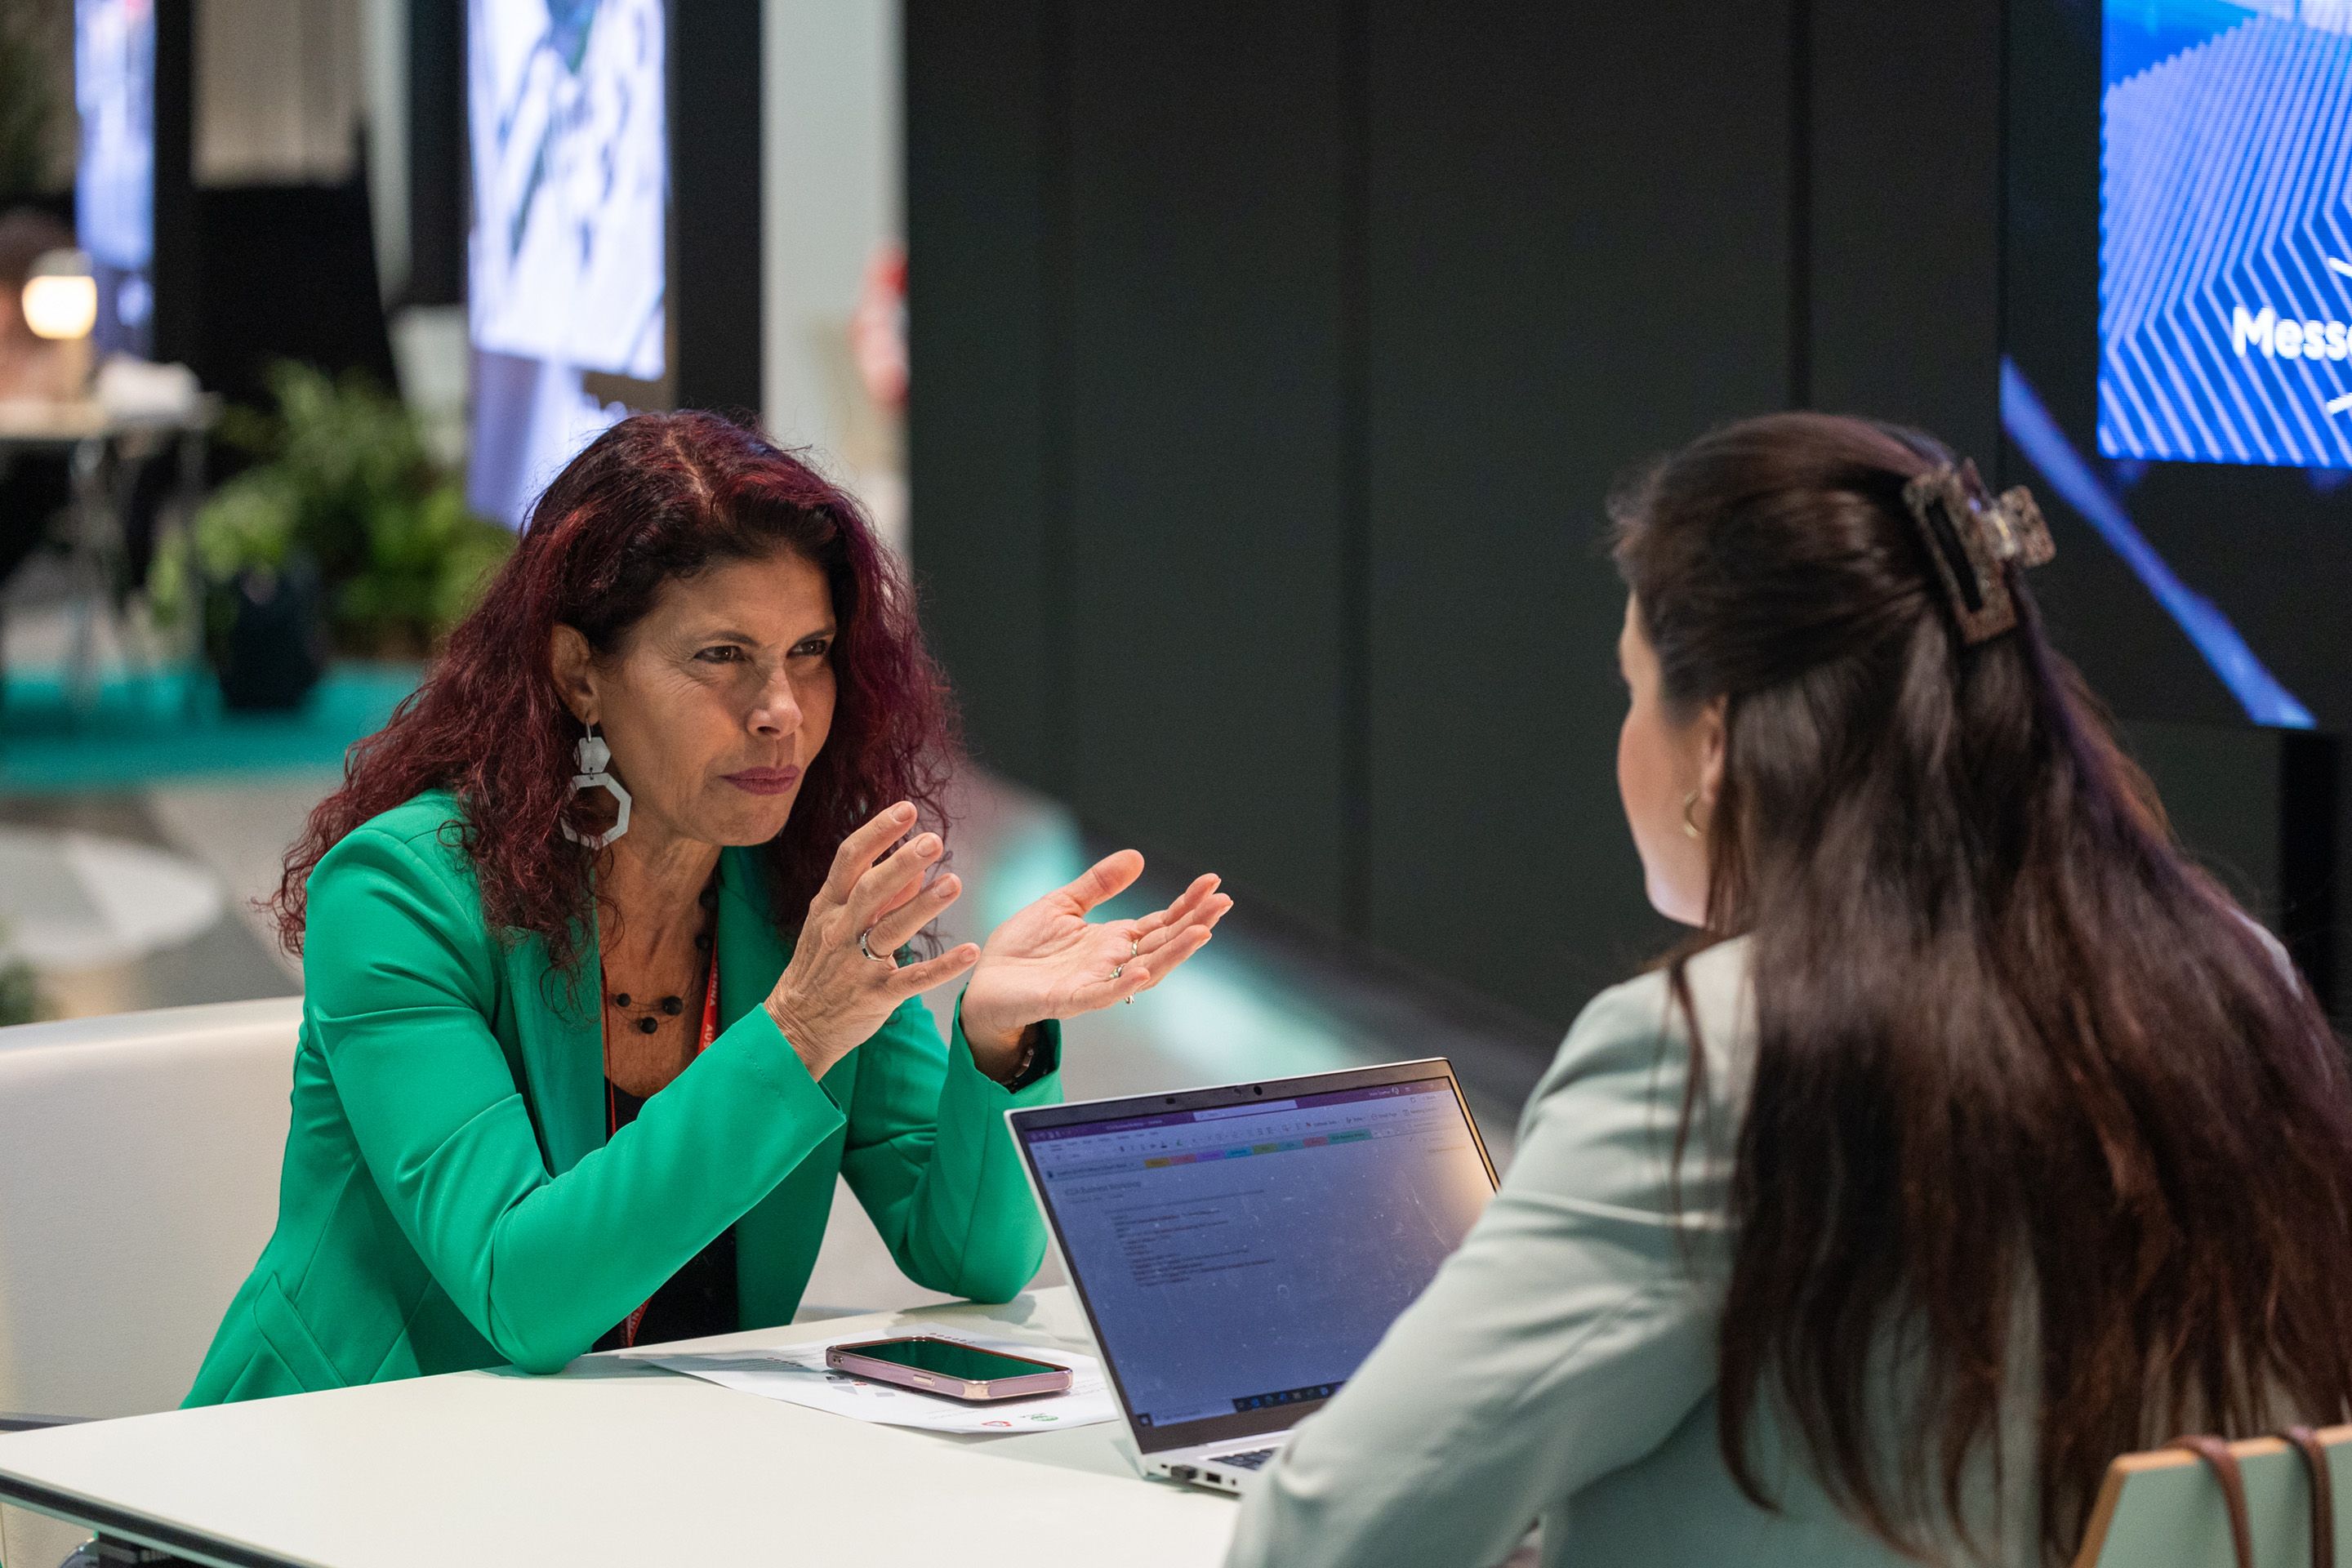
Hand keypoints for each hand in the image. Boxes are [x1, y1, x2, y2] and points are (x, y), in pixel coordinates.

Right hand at [763, 802, 978, 1078]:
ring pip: (891, 930)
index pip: (850, 859)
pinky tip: (970, 951)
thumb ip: (877, 896)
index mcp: (829, 906)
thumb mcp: (835, 923)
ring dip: (924, 906)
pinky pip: (912, 980)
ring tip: (954, 883)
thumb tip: (915, 867)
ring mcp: (857, 964)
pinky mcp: (876, 996)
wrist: (795, 1026)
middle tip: (933, 840)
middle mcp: (841, 930)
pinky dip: (942, 967)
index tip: (907, 809)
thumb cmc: (819, 967)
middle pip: (870, 889)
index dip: (878, 831)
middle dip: (901, 862)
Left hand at [958, 851, 1232, 1069]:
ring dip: (1174, 954)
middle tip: (1223, 902)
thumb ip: (1099, 884)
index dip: (1187, 904)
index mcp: (1111, 940)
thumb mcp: (1063, 903)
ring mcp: (1092, 983)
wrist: (985, 982)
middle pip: (1163, 945)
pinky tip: (1143, 971)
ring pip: (1144, 972)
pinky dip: (1124, 985)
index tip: (1212, 883)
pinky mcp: (1066, 999)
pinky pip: (1100, 995)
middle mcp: (1110, 963)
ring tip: (1202, 932)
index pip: (1160, 922)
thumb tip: (1137, 857)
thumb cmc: (1023, 948)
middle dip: (1194, 924)